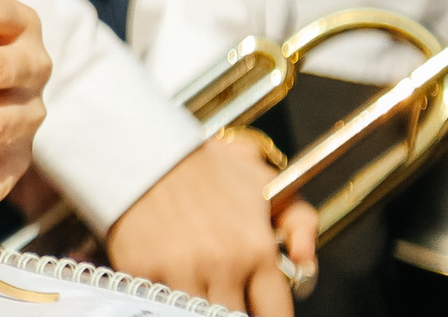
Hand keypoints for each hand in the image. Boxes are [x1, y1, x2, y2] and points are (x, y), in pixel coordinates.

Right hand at [107, 136, 316, 315]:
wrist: (145, 146)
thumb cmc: (207, 167)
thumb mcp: (264, 182)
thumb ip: (300, 222)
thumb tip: (304, 262)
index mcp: (257, 250)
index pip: (276, 315)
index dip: (267, 314)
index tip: (260, 309)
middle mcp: (222, 265)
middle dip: (234, 306)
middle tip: (227, 290)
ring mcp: (181, 271)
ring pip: (199, 315)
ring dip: (200, 304)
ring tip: (199, 283)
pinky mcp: (143, 271)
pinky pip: (161, 302)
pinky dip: (167, 295)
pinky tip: (169, 276)